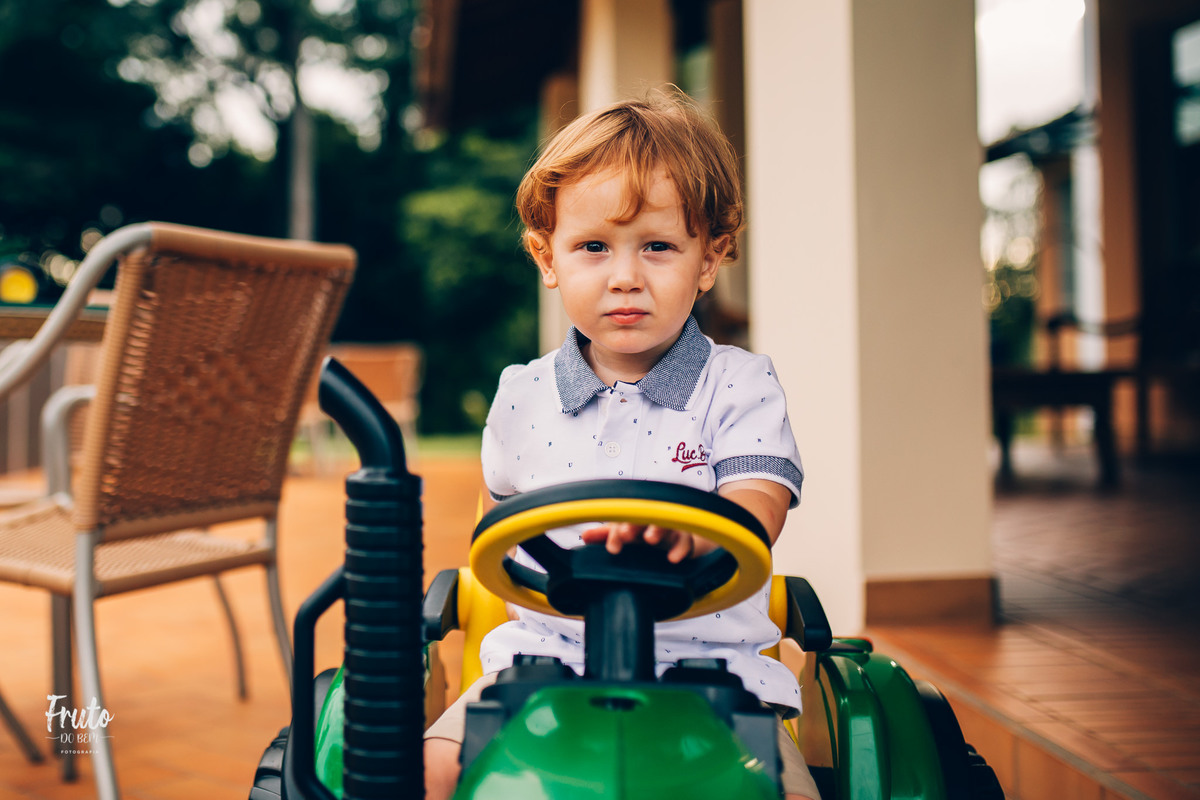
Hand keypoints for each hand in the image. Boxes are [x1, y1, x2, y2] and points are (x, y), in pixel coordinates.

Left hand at [580, 522, 711, 562]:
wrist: (672, 542)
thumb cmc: (643, 534)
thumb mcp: (624, 534)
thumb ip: (605, 536)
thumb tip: (584, 536)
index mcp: (634, 517)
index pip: (623, 520)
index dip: (617, 532)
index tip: (613, 548)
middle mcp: (651, 519)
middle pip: (644, 515)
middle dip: (634, 524)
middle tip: (626, 534)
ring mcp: (669, 527)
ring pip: (665, 523)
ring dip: (657, 529)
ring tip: (649, 538)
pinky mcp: (685, 537)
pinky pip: (685, 540)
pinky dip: (680, 548)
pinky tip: (673, 558)